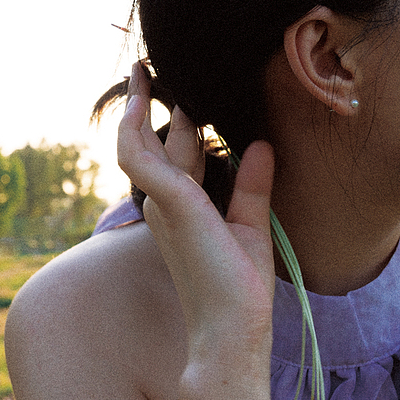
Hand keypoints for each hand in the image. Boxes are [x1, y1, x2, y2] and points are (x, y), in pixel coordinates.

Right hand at [117, 63, 277, 361]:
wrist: (232, 332)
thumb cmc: (240, 292)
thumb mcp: (252, 227)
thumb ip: (253, 186)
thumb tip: (263, 145)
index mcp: (181, 211)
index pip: (174, 156)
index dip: (177, 122)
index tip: (184, 90)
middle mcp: (164, 205)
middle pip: (152, 142)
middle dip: (149, 103)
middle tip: (150, 67)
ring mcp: (163, 204)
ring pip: (137, 144)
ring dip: (137, 106)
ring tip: (144, 71)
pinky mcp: (170, 202)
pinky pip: (140, 155)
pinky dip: (138, 125)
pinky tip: (146, 99)